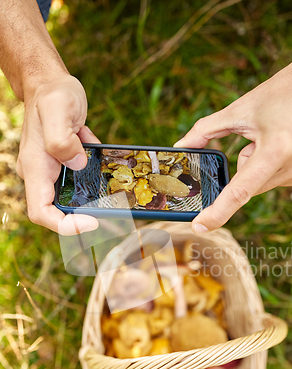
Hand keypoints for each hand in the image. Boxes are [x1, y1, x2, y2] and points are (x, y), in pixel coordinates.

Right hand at [17, 73, 99, 234]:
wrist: (52, 84)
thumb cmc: (53, 94)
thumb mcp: (58, 109)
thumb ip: (63, 139)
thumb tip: (77, 163)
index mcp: (36, 168)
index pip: (41, 211)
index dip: (64, 225)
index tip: (91, 222)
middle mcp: (43, 174)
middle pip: (58, 212)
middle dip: (83, 220)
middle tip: (113, 219)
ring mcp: (55, 171)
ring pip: (72, 198)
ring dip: (94, 203)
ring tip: (120, 203)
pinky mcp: (68, 164)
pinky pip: (82, 181)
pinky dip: (97, 181)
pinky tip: (111, 172)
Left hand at [174, 34, 291, 233]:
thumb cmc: (278, 94)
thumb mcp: (237, 110)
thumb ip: (205, 131)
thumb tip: (180, 147)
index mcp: (276, 149)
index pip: (240, 190)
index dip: (218, 211)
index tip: (200, 226)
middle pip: (249, 186)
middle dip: (244, 167)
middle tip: (259, 139)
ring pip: (261, 185)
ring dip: (258, 168)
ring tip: (275, 140)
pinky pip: (276, 181)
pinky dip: (272, 168)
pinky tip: (284, 146)